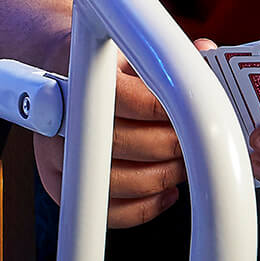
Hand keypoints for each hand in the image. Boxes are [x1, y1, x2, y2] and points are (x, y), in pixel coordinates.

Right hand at [35, 36, 219, 227]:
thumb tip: (206, 53)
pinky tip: (166, 191)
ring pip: (116, 182)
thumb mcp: (129, 49)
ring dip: (162, 177)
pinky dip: (145, 207)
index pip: (125, 99)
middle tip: (195, 142)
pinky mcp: (58, 184)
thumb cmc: (101, 66)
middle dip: (170, 146)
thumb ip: (167, 55)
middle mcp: (58, 117)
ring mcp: (54, 154)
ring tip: (182, 164)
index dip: (165, 111)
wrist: (57, 75)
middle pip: (122, 143)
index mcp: (76, 75)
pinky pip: (106, 211)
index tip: (190, 113)